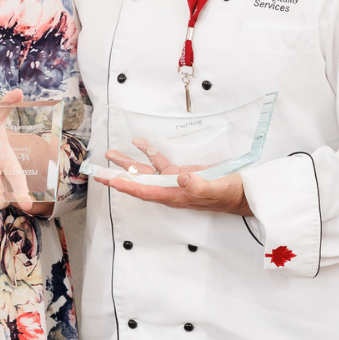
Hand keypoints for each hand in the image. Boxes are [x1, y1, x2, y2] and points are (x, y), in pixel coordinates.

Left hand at [93, 137, 251, 215]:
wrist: (239, 191)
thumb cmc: (227, 193)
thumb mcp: (215, 189)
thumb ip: (198, 185)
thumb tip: (180, 178)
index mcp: (174, 196)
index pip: (145, 192)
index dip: (128, 187)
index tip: (112, 183)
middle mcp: (169, 189)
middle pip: (138, 183)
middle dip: (118, 177)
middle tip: (99, 173)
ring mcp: (173, 181)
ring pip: (146, 171)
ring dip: (129, 162)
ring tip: (111, 154)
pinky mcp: (180, 173)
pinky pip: (160, 162)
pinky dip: (150, 152)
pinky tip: (140, 143)